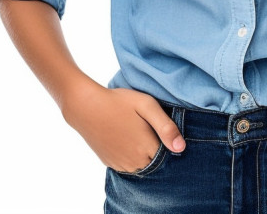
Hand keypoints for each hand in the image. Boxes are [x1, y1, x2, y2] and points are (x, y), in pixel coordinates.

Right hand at [61, 84, 185, 172]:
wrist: (86, 106)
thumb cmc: (118, 102)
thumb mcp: (147, 105)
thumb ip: (166, 127)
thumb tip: (181, 148)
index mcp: (147, 148)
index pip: (168, 154)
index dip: (166, 140)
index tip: (158, 126)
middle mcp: (135, 162)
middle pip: (155, 160)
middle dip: (155, 146)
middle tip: (145, 125)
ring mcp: (121, 165)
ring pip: (141, 165)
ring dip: (142, 153)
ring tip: (135, 130)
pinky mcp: (110, 163)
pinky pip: (127, 165)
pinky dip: (130, 155)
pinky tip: (125, 137)